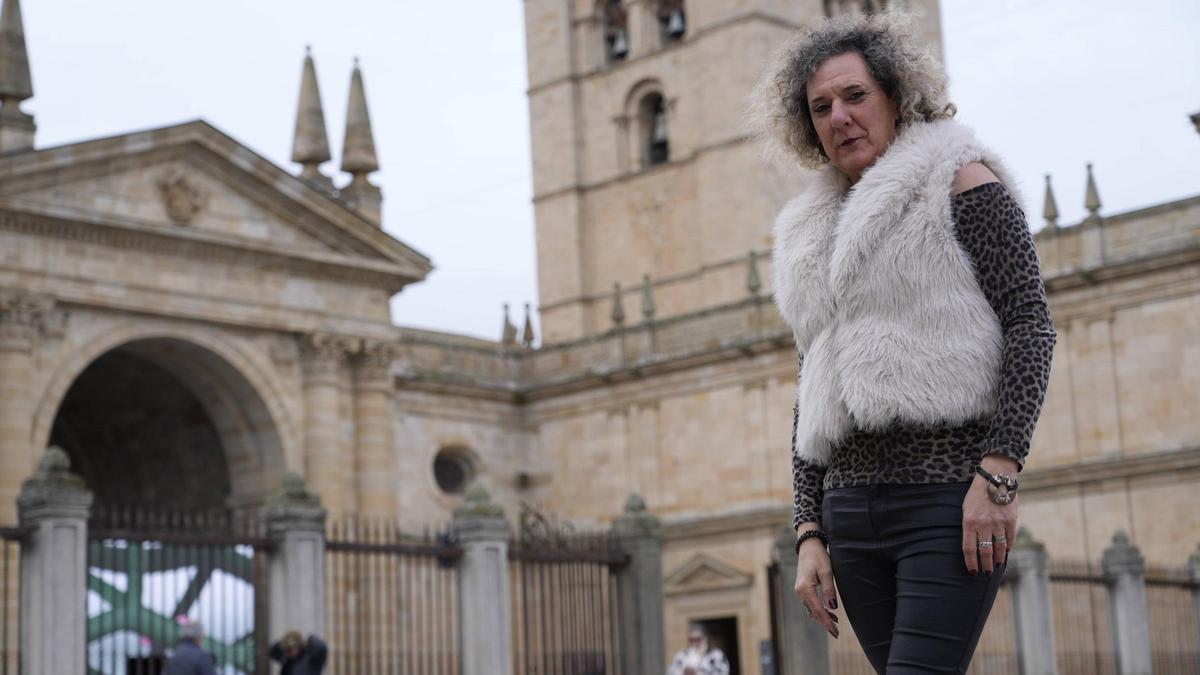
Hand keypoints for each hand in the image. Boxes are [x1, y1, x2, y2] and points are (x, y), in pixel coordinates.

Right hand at [793, 525, 838, 637]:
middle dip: (825, 623)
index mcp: (805, 588)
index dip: (827, 622)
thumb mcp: (826, 572)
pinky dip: (819, 609)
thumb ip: (829, 591)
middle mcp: (800, 592)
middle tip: (836, 633)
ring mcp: (800, 591)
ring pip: (811, 609)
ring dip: (823, 616)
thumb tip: (833, 607)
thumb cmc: (818, 557)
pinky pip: (810, 603)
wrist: (808, 546)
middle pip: (813, 612)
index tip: (835, 632)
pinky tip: (830, 612)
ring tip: (836, 623)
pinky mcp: (802, 589)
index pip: (818, 610)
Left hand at [961, 455, 1018, 575]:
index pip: (969, 549)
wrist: (995, 478)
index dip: (971, 562)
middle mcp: (984, 525)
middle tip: (986, 573)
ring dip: (997, 559)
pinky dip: (1007, 547)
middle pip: (984, 551)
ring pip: (999, 548)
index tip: (972, 571)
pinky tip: (1005, 552)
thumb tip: (972, 545)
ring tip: (996, 565)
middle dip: (985, 565)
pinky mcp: (1011, 520)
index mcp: (969, 522)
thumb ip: (969, 527)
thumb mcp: (966, 509)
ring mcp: (998, 523)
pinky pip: (1009, 539)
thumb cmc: (977, 494)